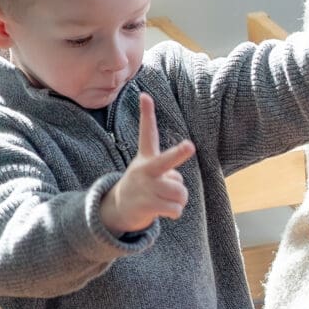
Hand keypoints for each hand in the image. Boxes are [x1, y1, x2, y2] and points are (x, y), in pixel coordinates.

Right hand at [100, 93, 193, 233]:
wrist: (118, 209)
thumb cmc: (143, 186)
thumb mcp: (150, 171)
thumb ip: (168, 172)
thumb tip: (178, 190)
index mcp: (146, 158)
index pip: (147, 133)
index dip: (146, 113)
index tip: (145, 96)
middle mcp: (145, 170)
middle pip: (166, 161)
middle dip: (179, 153)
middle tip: (189, 146)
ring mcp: (146, 188)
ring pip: (180, 192)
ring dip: (179, 200)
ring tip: (166, 199)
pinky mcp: (147, 205)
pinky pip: (176, 209)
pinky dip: (174, 213)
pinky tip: (162, 211)